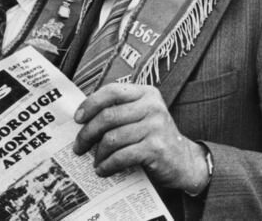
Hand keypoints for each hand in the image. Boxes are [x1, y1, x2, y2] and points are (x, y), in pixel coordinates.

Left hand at [73, 83, 208, 192]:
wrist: (183, 161)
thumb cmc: (155, 138)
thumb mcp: (143, 116)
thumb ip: (120, 111)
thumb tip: (83, 118)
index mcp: (147, 94)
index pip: (112, 91)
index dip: (91, 104)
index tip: (78, 118)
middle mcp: (153, 107)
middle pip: (108, 116)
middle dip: (87, 133)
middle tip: (79, 146)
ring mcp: (155, 127)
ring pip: (112, 138)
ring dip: (98, 154)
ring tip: (95, 161)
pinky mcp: (155, 148)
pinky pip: (121, 156)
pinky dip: (108, 165)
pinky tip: (103, 170)